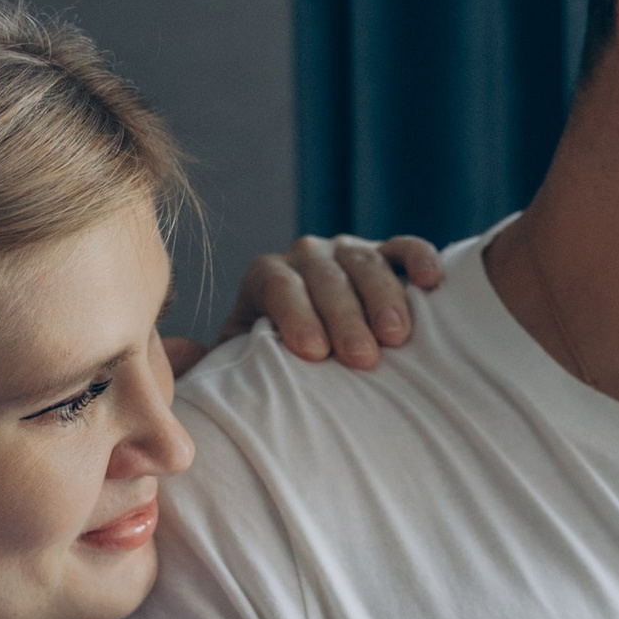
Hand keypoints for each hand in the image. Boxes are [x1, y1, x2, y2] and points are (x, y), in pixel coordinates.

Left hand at [165, 232, 444, 375]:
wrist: (316, 357)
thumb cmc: (277, 370)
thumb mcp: (238, 365)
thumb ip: (205, 366)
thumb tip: (184, 358)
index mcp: (266, 278)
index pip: (277, 283)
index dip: (295, 315)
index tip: (313, 354)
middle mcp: (306, 257)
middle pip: (323, 275)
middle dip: (343, 316)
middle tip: (362, 358)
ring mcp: (349, 253)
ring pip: (364, 262)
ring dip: (383, 298)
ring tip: (397, 339)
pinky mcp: (389, 256)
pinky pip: (405, 248)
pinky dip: (419, 260)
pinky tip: (433, 284)